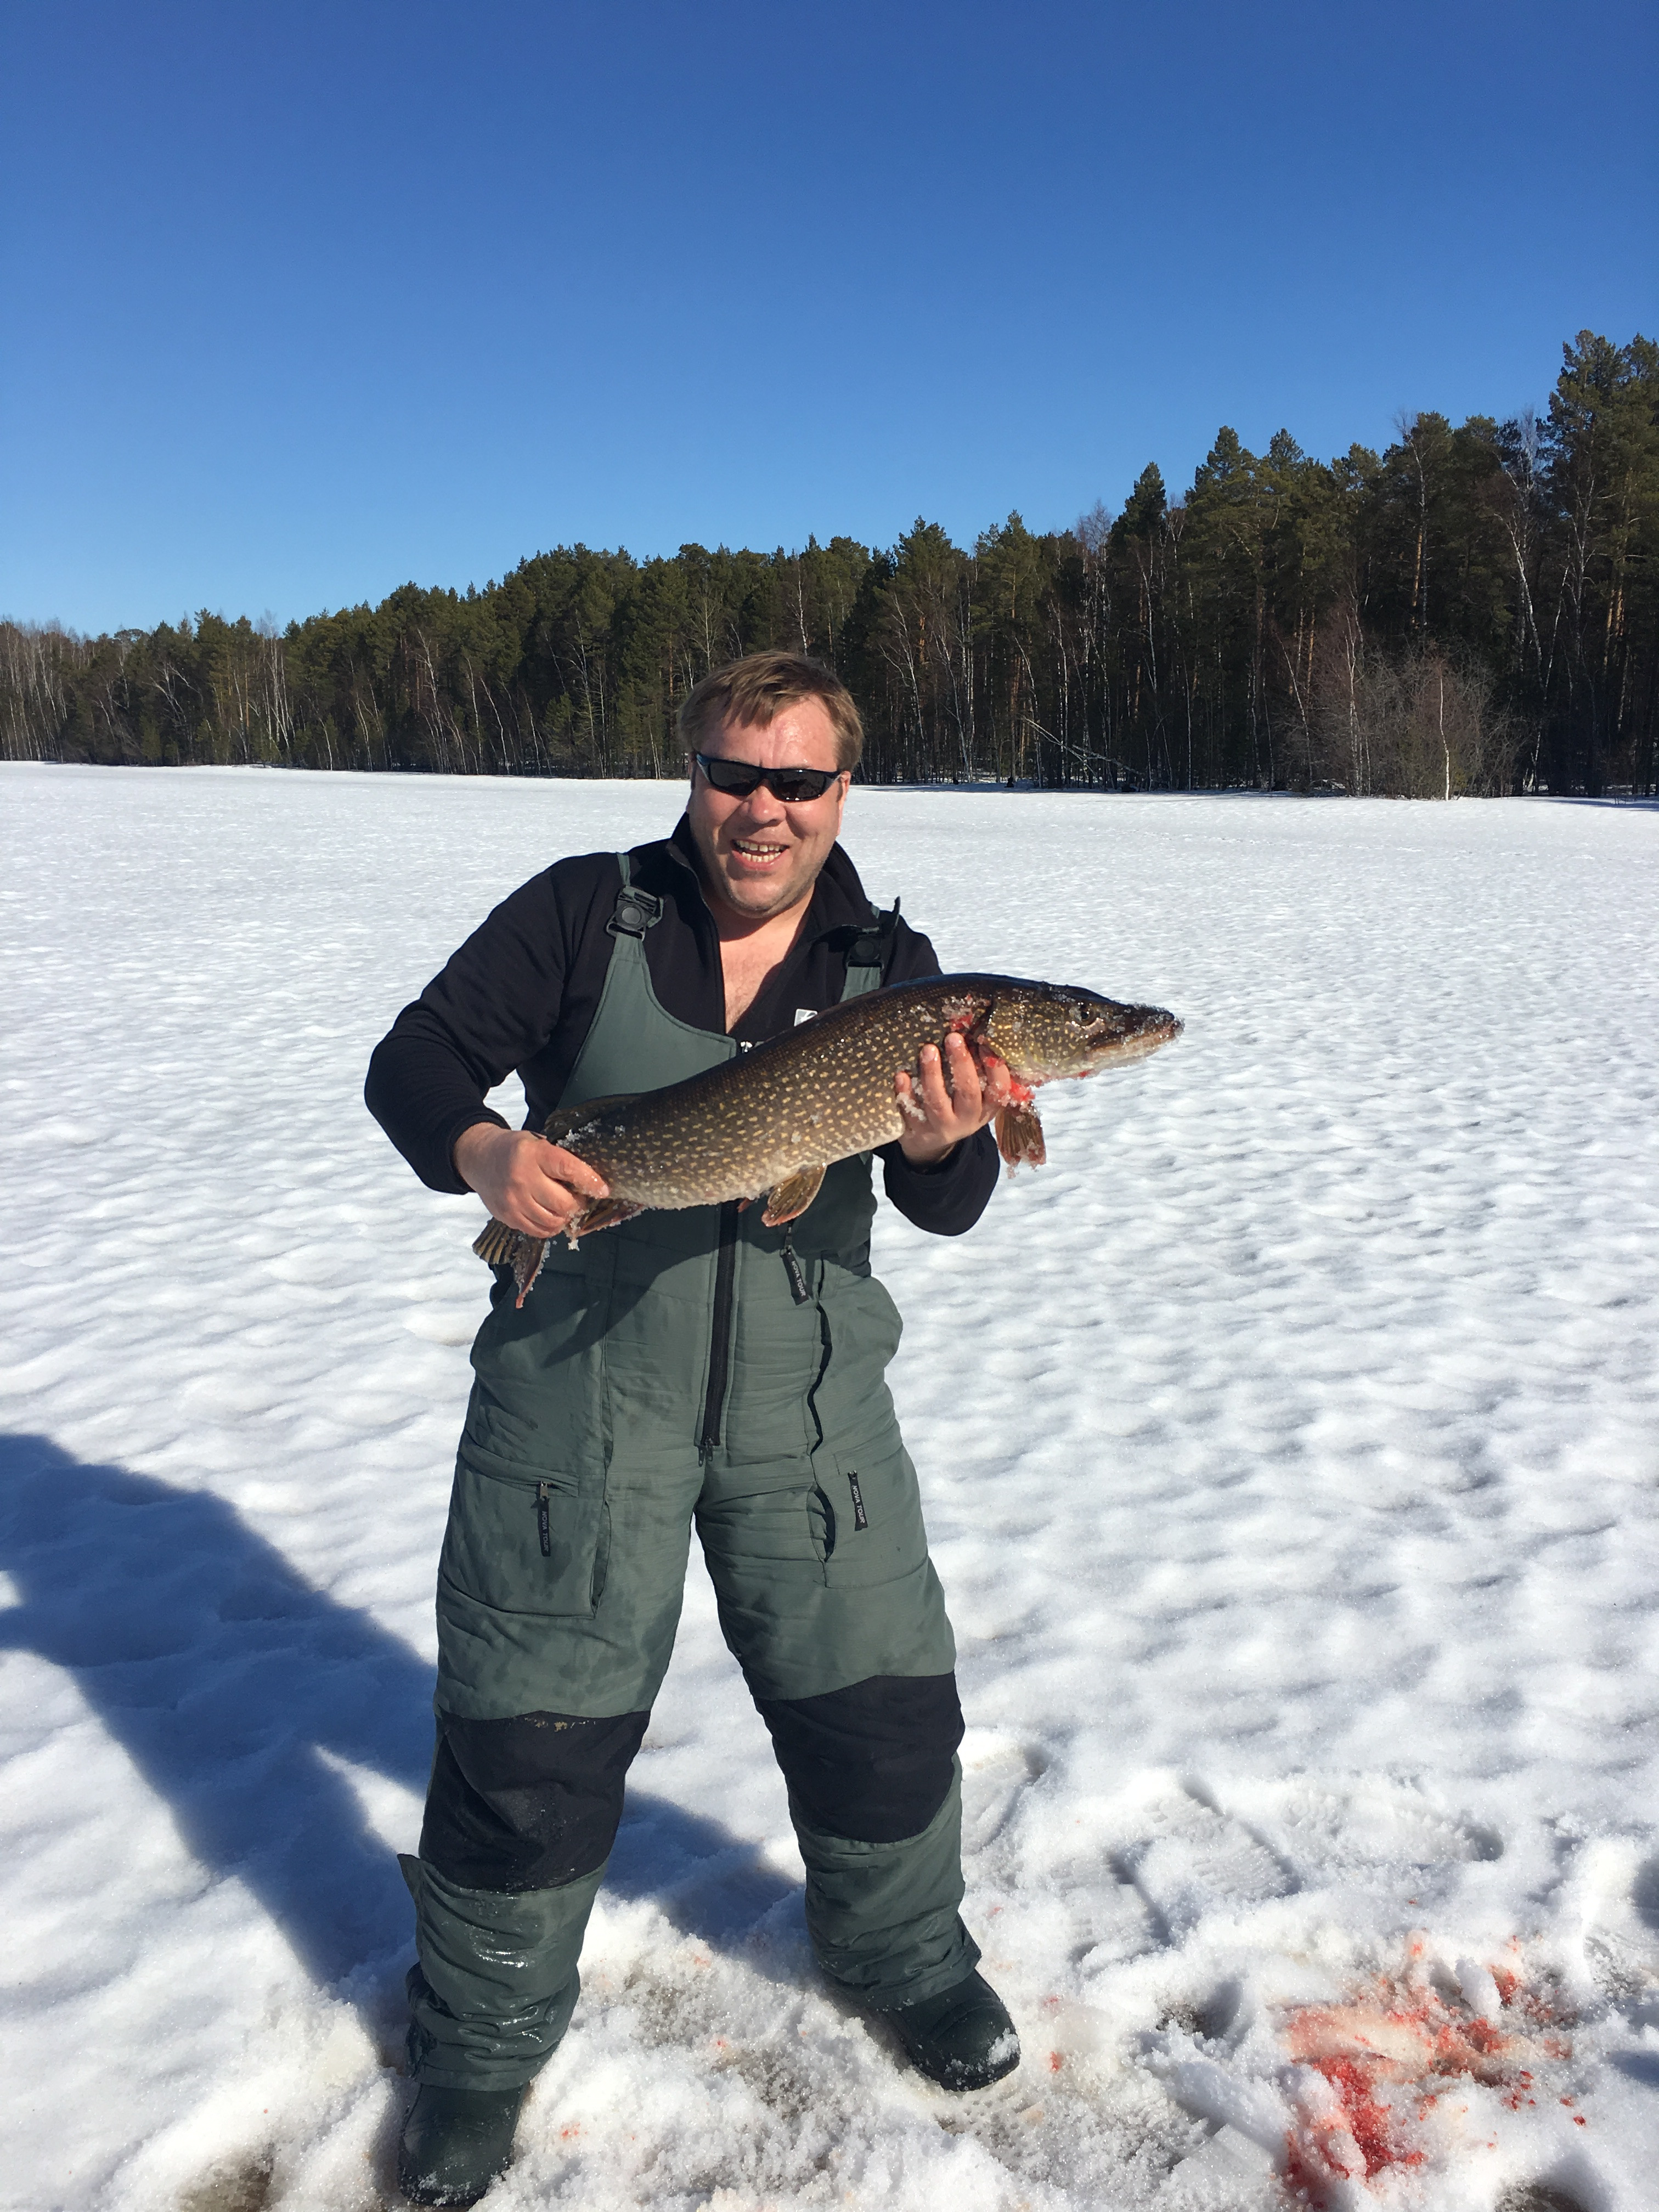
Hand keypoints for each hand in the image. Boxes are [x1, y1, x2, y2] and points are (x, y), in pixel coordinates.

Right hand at [453, 1124, 608, 1238]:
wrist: (480, 1159)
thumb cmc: (516, 1150)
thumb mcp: (537, 1143)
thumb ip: (559, 1160)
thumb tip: (590, 1182)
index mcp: (534, 1154)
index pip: (568, 1169)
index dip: (590, 1181)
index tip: (603, 1190)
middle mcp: (522, 1178)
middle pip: (563, 1203)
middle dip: (578, 1203)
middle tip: (579, 1198)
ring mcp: (513, 1201)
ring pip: (552, 1221)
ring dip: (565, 1217)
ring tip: (565, 1207)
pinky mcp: (507, 1217)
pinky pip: (538, 1231)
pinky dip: (550, 1227)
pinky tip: (551, 1216)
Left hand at [894, 1034, 1011, 1166]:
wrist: (929, 1142)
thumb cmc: (955, 1107)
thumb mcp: (974, 1096)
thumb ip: (977, 1071)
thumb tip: (976, 1030)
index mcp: (986, 1108)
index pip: (998, 1089)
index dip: (994, 1067)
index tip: (984, 1042)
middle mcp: (966, 1120)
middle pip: (968, 1094)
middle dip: (961, 1065)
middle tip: (953, 1038)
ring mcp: (940, 1127)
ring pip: (937, 1103)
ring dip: (932, 1075)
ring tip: (928, 1049)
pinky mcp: (917, 1130)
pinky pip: (910, 1111)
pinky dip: (905, 1092)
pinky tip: (901, 1075)